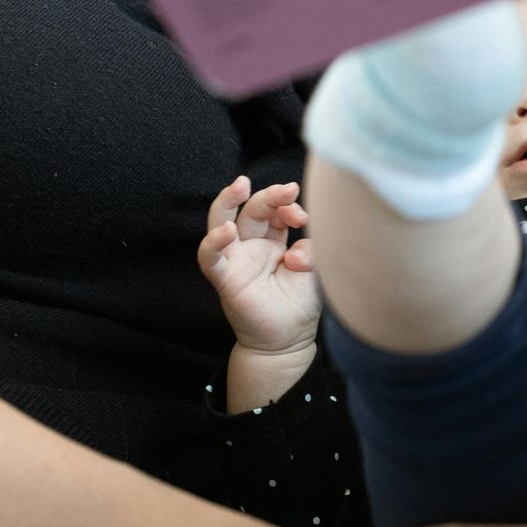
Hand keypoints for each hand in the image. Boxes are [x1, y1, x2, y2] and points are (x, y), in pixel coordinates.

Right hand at [198, 177, 317, 353]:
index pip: (277, 213)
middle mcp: (253, 247)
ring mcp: (237, 261)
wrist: (289, 341)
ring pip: (221, 222)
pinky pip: (210, 259)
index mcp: (274, 242)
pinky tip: (225, 231)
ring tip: (241, 185)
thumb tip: (294, 252)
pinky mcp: (226, 280)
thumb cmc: (301, 304)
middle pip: (253, 210)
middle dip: (270, 196)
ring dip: (228, 201)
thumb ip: (311, 253)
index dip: (288, 207)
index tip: (304, 216)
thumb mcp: (316, 271)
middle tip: (290, 189)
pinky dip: (213, 243)